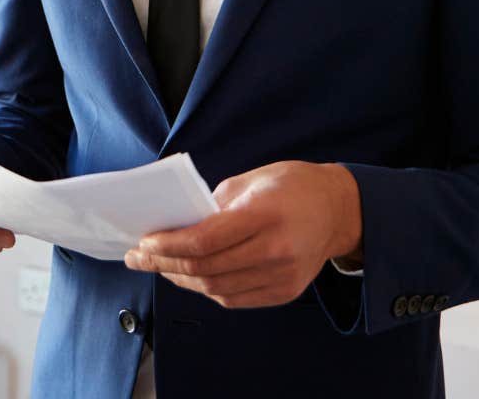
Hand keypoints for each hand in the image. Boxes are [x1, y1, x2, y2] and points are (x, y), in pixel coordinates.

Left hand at [122, 160, 362, 308]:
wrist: (339, 210)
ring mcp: (283, 276)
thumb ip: (213, 205)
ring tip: (159, 267)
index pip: (205, 241)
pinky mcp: (285, 292)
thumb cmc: (291, 186)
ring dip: (181, 280)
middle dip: (165, 265)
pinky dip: (206, 289)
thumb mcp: (251, 180)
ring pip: (217, 289)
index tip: (144, 243)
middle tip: (138, 257)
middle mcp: (276, 251)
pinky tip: (189, 276)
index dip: (168, 246)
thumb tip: (174, 226)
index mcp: (266, 215)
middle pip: (207, 269)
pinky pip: (234, 299)